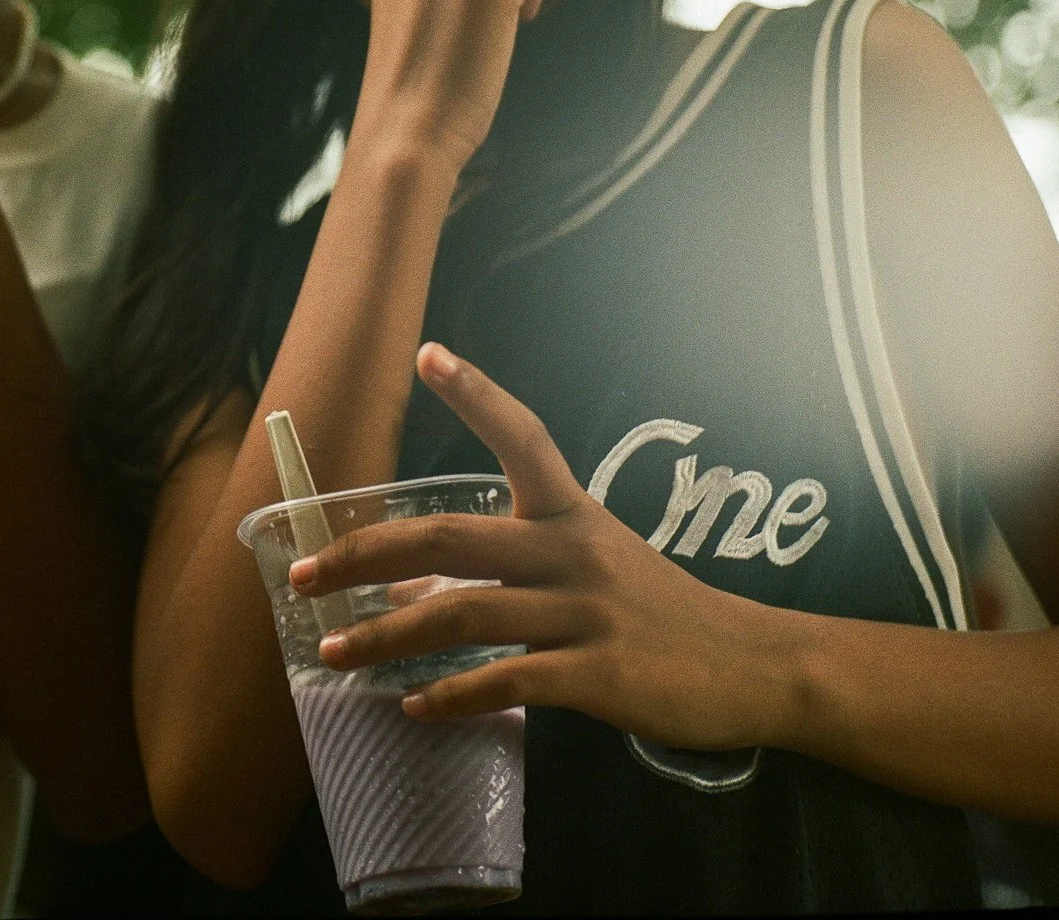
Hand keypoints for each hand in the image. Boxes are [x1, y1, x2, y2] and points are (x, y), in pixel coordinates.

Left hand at [289, 345, 788, 753]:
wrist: (753, 665)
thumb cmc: (658, 611)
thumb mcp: (586, 568)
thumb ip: (501, 572)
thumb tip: (408, 592)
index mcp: (570, 510)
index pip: (521, 435)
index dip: (475, 393)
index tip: (427, 353)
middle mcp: (571, 549)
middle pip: (451, 536)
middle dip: (366, 553)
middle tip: (305, 572)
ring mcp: (584, 611)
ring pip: (462, 615)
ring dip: (387, 635)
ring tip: (335, 651)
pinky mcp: (597, 674)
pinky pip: (506, 682)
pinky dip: (451, 696)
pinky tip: (414, 707)